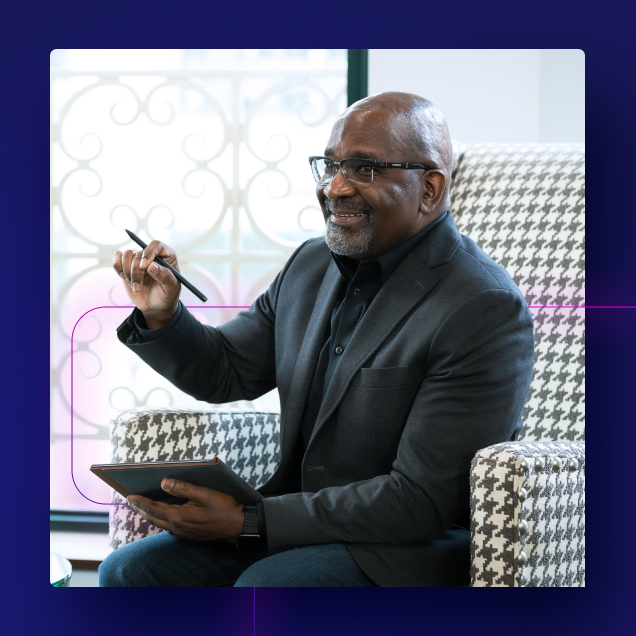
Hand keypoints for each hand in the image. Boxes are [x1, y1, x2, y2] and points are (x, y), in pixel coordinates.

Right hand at [113, 240, 180, 327]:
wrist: (155, 305)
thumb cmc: (167, 295)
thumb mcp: (171, 288)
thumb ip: (165, 276)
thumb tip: (151, 265)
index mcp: (166, 256)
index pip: (156, 245)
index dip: (148, 253)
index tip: (144, 266)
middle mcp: (151, 254)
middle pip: (139, 252)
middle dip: (136, 271)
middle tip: (139, 286)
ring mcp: (138, 259)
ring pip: (126, 254)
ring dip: (127, 272)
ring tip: (135, 286)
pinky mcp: (126, 265)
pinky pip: (117, 257)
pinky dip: (118, 267)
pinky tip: (124, 278)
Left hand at [127, 479, 244, 541]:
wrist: (239, 527)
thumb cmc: (224, 508)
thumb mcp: (204, 494)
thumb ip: (183, 488)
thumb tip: (163, 483)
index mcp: (179, 517)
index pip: (153, 508)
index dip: (140, 501)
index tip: (129, 495)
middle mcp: (178, 527)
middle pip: (153, 518)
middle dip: (141, 509)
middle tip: (131, 500)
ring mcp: (184, 533)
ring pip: (161, 523)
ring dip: (150, 514)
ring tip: (144, 506)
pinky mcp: (190, 534)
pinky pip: (169, 527)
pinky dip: (161, 518)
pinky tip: (164, 514)